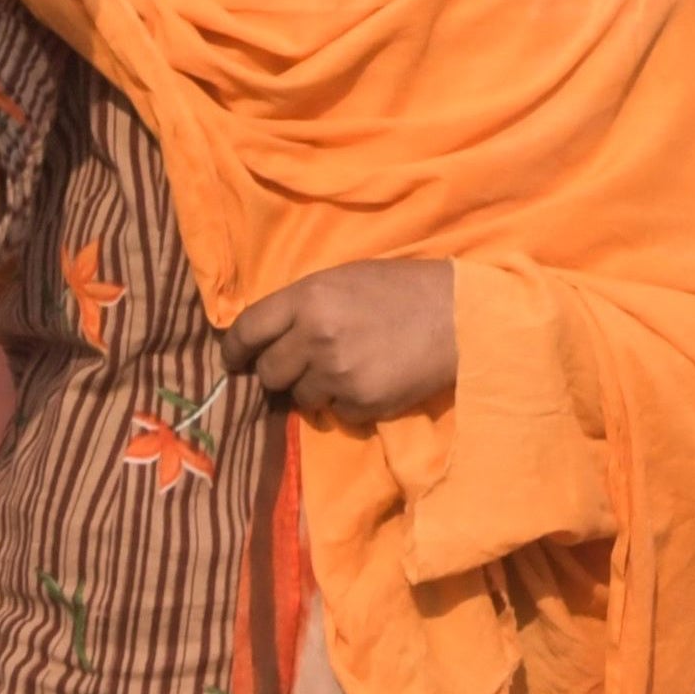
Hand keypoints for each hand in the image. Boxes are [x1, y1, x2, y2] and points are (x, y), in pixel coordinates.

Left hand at [223, 257, 462, 422]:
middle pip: (269, 372)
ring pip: (299, 397)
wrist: (460, 317)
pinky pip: (336, 413)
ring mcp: (338, 374)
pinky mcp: (362, 403)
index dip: (234, 351)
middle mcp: (315, 337)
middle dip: (279, 372)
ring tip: (344, 370)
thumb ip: (303, 306)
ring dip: (314, 389)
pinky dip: (347, 403)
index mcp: (308, 298)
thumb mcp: (345, 280)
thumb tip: (267, 336)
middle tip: (300, 366)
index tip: (234, 362)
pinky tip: (370, 380)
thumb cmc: (402, 290)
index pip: (248, 330)